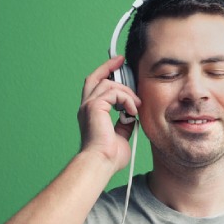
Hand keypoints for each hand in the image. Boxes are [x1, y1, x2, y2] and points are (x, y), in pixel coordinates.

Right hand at [77, 56, 141, 171]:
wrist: (101, 163)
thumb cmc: (109, 157)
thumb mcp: (120, 135)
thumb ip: (124, 123)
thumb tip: (131, 116)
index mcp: (91, 113)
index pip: (95, 87)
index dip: (105, 75)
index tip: (118, 68)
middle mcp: (86, 107)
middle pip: (95, 77)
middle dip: (108, 66)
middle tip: (122, 61)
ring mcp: (89, 106)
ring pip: (108, 84)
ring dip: (126, 92)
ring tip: (136, 104)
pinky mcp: (94, 107)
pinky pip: (114, 92)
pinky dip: (126, 99)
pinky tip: (133, 110)